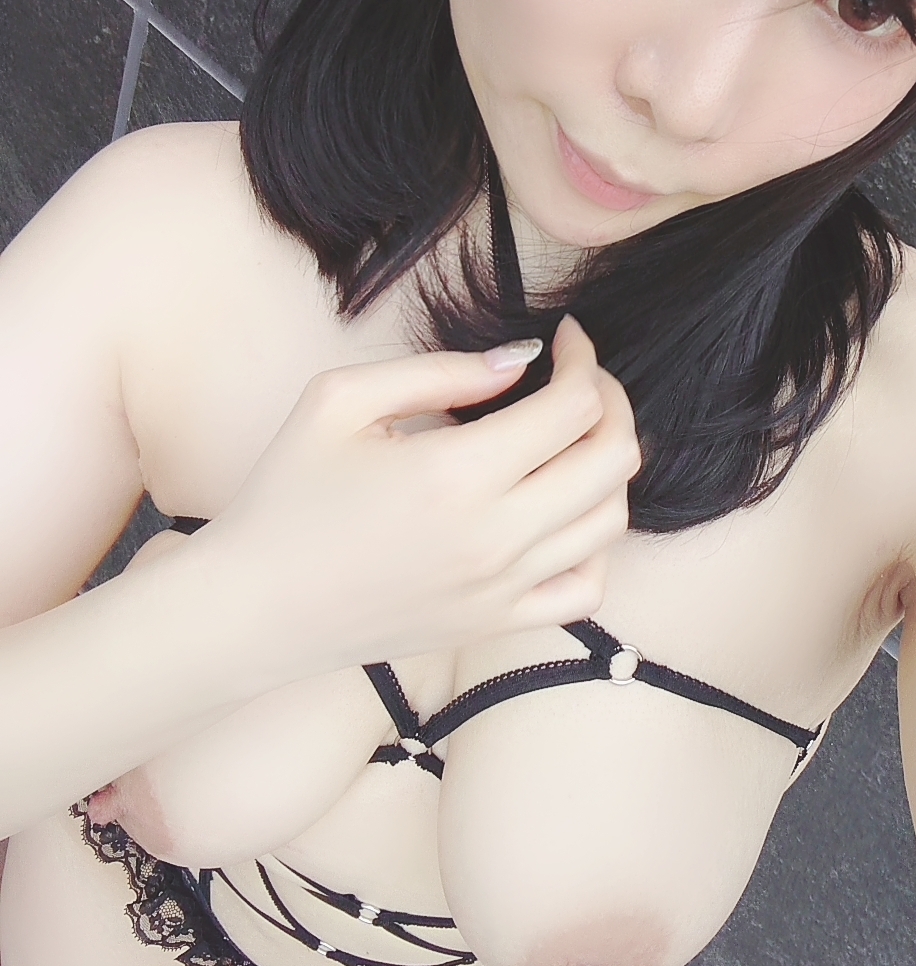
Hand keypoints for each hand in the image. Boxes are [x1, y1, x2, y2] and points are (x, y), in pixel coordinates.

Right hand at [175, 317, 639, 675]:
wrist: (254, 607)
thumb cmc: (286, 496)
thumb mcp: (340, 400)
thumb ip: (440, 371)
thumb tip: (522, 359)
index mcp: (456, 473)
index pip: (573, 406)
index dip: (584, 360)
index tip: (568, 341)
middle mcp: (495, 536)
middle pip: (612, 459)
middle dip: (609, 403)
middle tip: (581, 380)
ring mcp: (502, 589)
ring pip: (610, 521)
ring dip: (607, 467)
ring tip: (573, 440)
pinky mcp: (495, 625)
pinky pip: (587, 590)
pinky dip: (595, 547)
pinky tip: (561, 515)